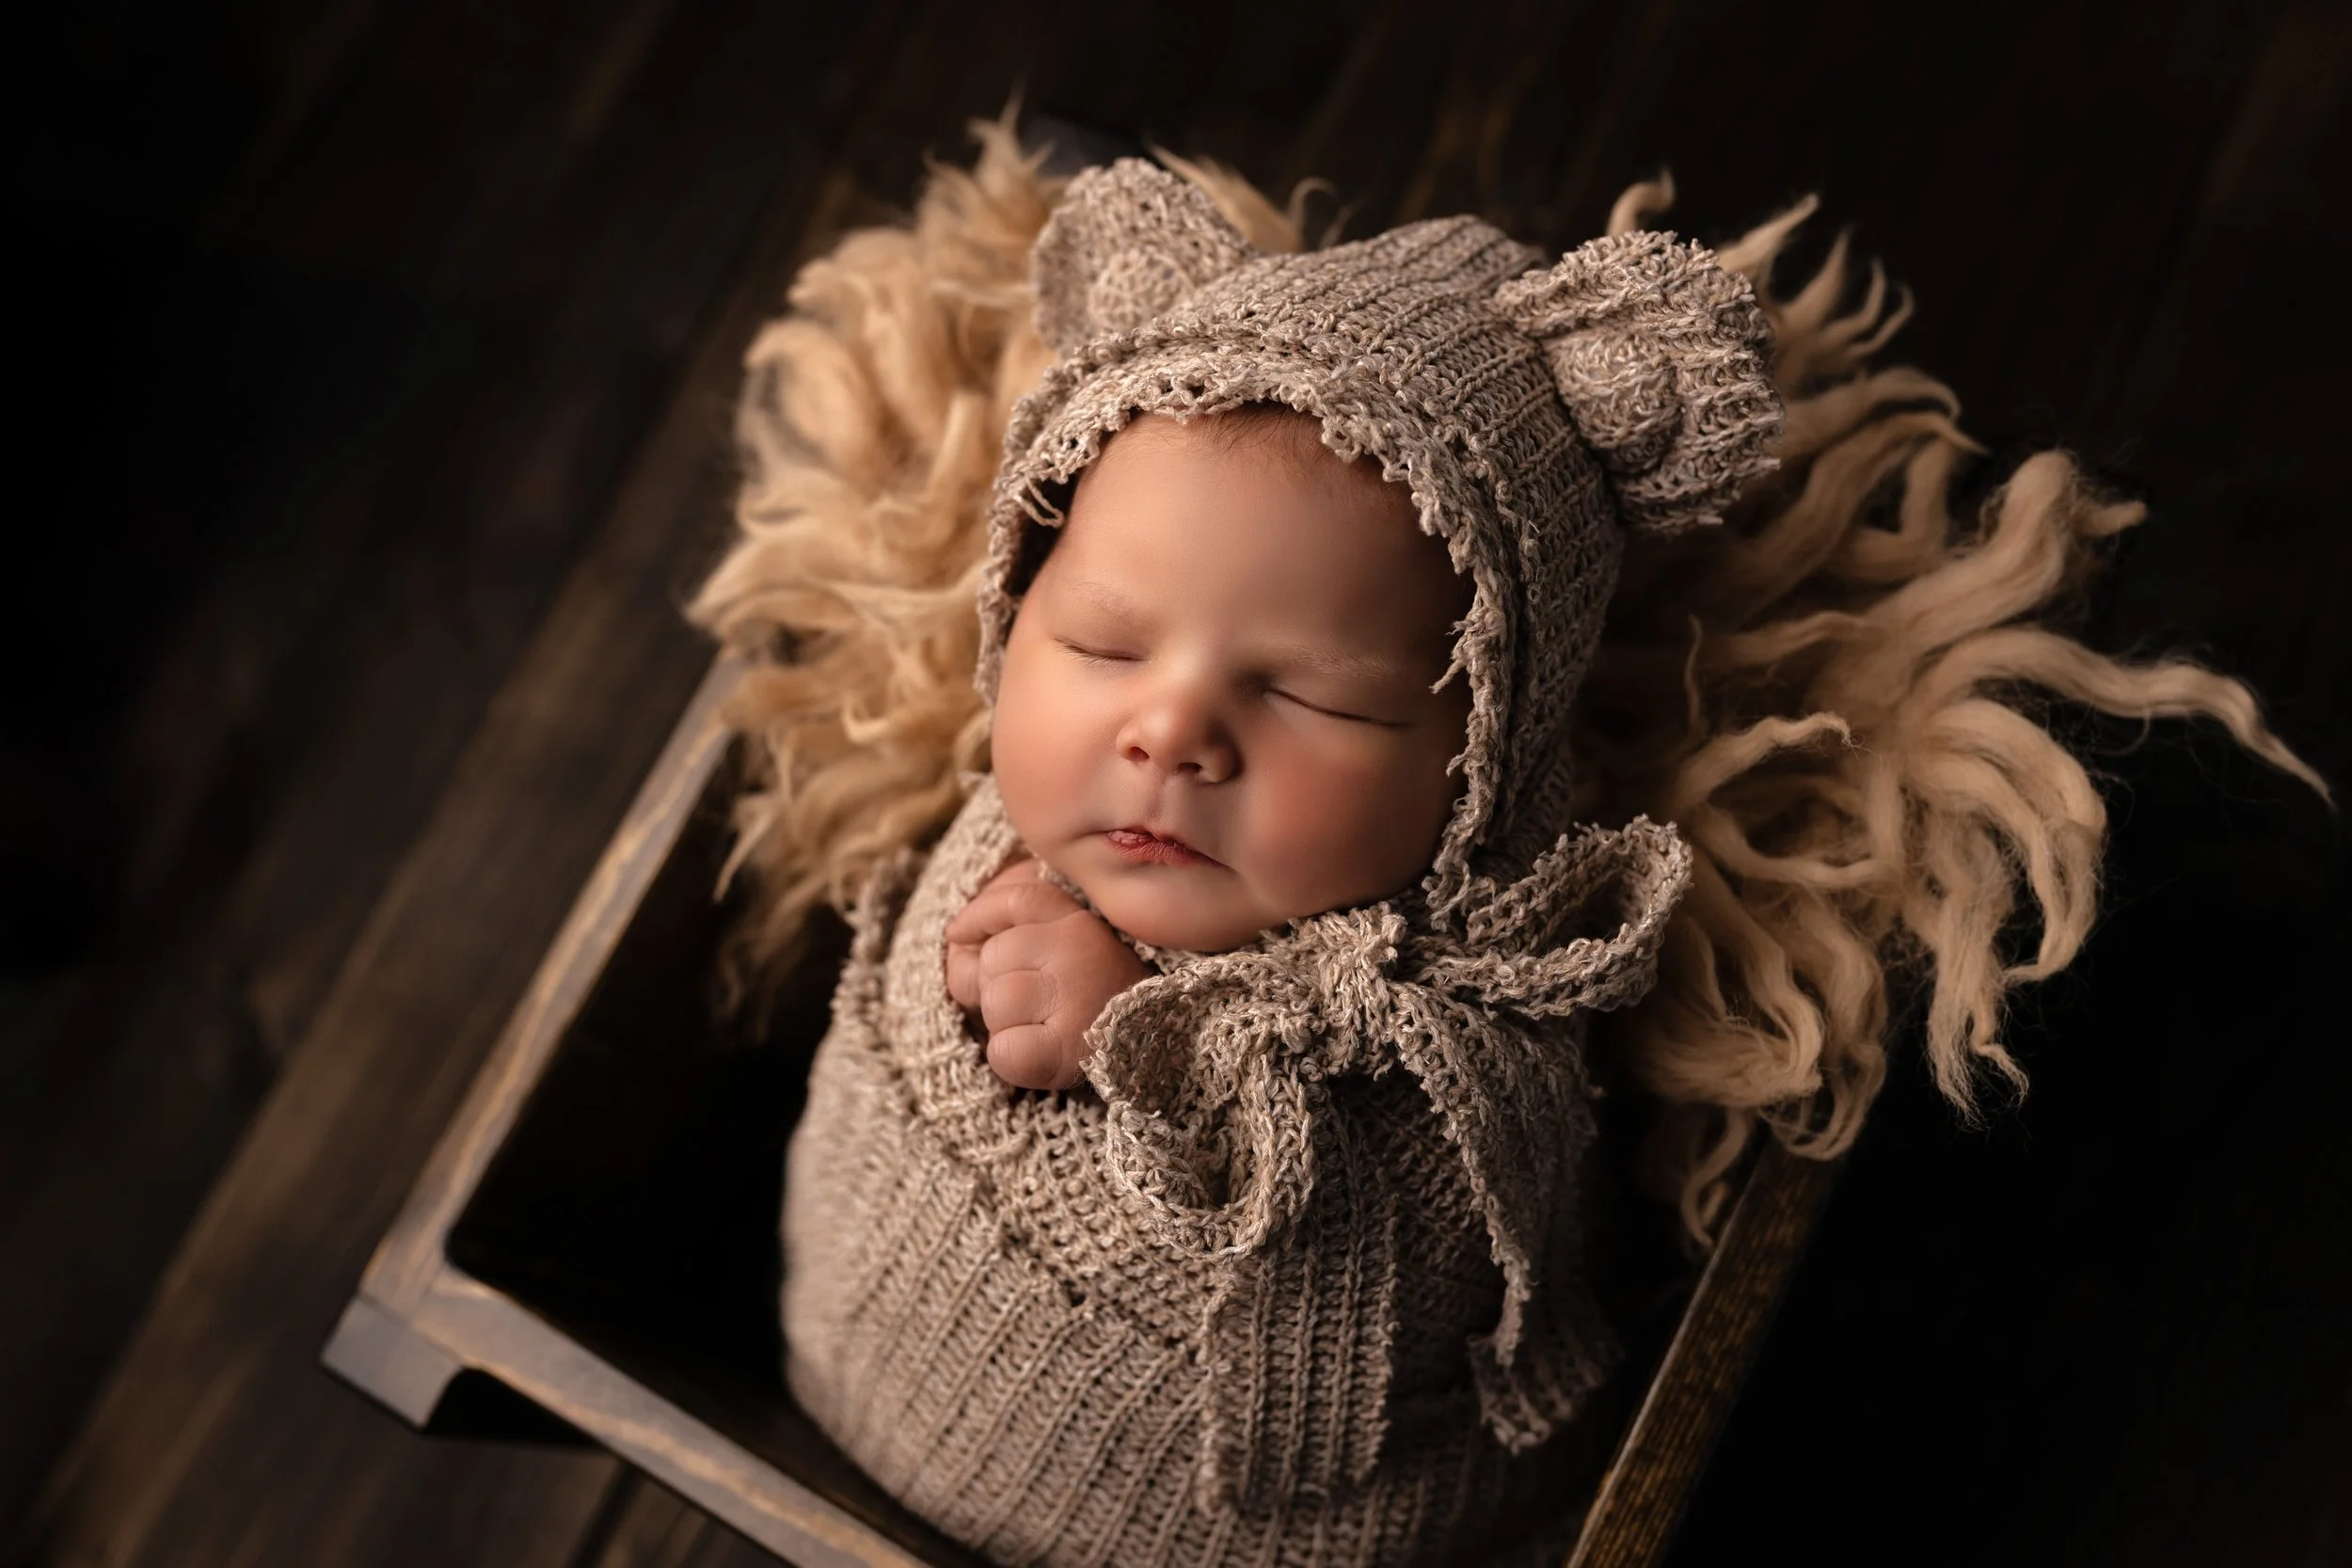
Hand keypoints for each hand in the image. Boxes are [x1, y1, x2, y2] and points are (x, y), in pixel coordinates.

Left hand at [944, 859, 1145, 1090]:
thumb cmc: (1096, 996)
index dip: (979, 915)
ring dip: (1006, 1022)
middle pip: (993, 959)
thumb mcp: (1065, 942)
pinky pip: (1003, 1051)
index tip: (958, 933)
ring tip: (1044, 1027)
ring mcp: (1075, 998)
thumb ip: (1015, 925)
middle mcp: (1079, 951)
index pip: (1017, 900)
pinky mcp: (1067, 1048)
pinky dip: (1010, 1058)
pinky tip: (1040, 1053)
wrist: (1156, 1048)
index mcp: (1080, 922)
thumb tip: (956, 937)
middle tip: (1038, 1004)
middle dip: (998, 985)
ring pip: (995, 1002)